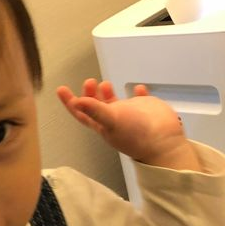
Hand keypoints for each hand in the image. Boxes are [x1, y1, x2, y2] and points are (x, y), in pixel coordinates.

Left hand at [57, 79, 201, 170]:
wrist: (163, 142)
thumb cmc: (135, 135)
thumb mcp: (111, 121)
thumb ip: (95, 110)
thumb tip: (77, 101)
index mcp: (102, 124)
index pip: (81, 112)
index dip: (70, 102)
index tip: (61, 89)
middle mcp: (114, 119)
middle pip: (96, 105)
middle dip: (89, 93)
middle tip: (89, 82)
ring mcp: (130, 114)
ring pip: (114, 102)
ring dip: (107, 92)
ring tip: (105, 83)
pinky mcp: (146, 109)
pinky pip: (140, 99)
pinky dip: (138, 92)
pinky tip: (138, 88)